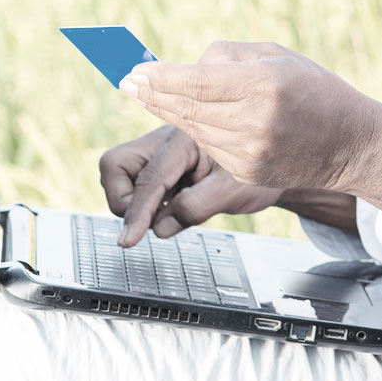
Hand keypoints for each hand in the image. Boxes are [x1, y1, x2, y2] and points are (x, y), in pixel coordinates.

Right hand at [100, 125, 285, 246]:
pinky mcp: (156, 168)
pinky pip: (133, 186)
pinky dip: (144, 204)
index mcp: (184, 140)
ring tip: (171, 211)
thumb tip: (159, 228)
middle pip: (114, 165)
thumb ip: (196, 208)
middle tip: (154, 218)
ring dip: (134, 202)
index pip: (149, 179)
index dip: (137, 212)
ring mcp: (157, 154)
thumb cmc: (254, 174)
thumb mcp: (233, 192)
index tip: (127, 240)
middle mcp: (163, 142)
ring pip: (117, 176)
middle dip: (124, 199)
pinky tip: (171, 208)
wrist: (267, 166)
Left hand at [119, 41, 381, 219]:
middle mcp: (254, 122)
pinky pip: (206, 148)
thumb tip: (185, 67)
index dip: (160, 78)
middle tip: (127, 81)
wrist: (350, 143)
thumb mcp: (276, 56)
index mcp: (262, 87)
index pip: (196, 82)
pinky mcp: (245, 174)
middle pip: (187, 108)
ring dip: (166, 111)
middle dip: (152, 93)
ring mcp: (248, 153)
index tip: (134, 72)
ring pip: (192, 129)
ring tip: (145, 93)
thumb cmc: (315, 91)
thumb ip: (227, 57)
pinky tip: (180, 115)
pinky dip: (192, 130)